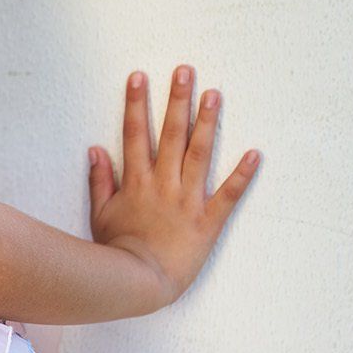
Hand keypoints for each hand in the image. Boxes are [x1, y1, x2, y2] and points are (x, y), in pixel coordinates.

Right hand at [88, 66, 259, 308]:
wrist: (137, 282)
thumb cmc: (116, 251)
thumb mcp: (100, 214)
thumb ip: (100, 180)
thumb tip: (96, 150)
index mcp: (137, 181)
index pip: (135, 134)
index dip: (136, 103)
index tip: (140, 76)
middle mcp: (163, 184)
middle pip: (170, 134)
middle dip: (177, 100)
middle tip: (185, 70)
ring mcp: (187, 200)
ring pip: (199, 154)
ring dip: (207, 122)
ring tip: (214, 94)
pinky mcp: (207, 221)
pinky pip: (228, 195)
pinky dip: (243, 175)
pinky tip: (256, 153)